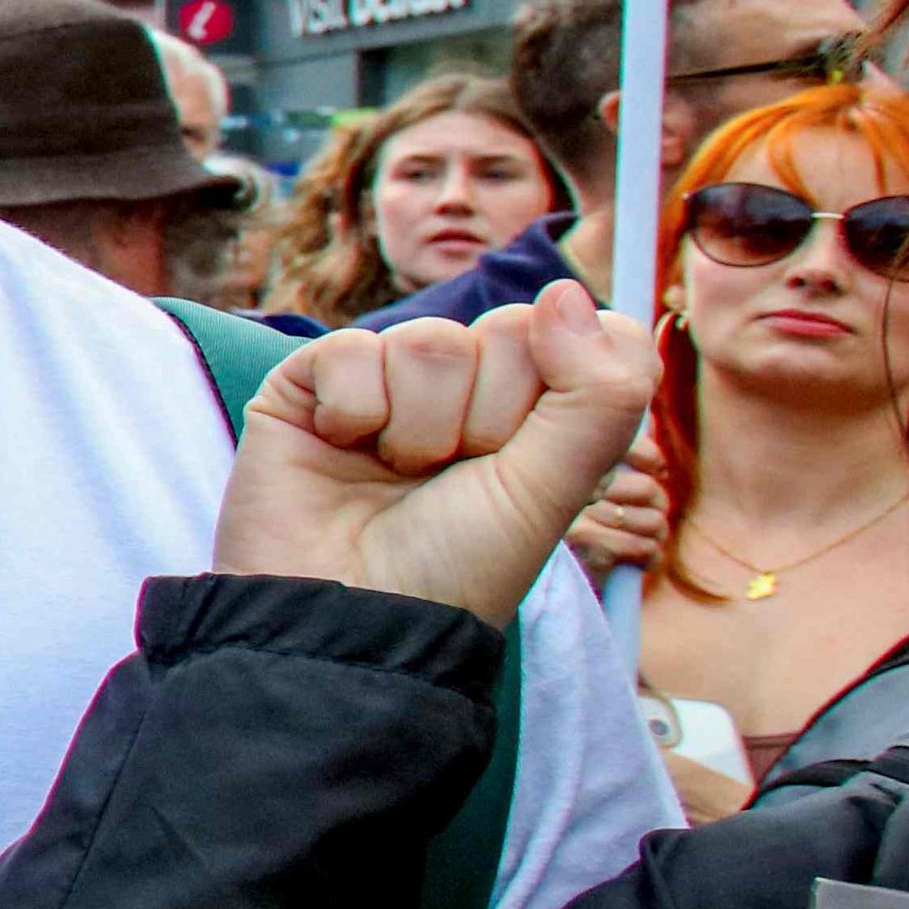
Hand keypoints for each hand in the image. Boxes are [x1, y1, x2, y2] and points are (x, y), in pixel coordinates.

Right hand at [217, 284, 665, 625]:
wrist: (350, 617)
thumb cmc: (456, 569)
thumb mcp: (552, 489)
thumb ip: (596, 393)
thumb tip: (566, 291)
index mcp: (535, 413)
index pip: (581, 331)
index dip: (568, 379)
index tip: (531, 451)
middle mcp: (466, 390)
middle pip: (508, 330)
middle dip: (489, 414)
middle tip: (455, 474)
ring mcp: (388, 382)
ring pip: (431, 340)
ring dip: (419, 425)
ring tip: (394, 474)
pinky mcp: (312, 381)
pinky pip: (351, 348)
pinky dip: (353, 410)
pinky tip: (342, 449)